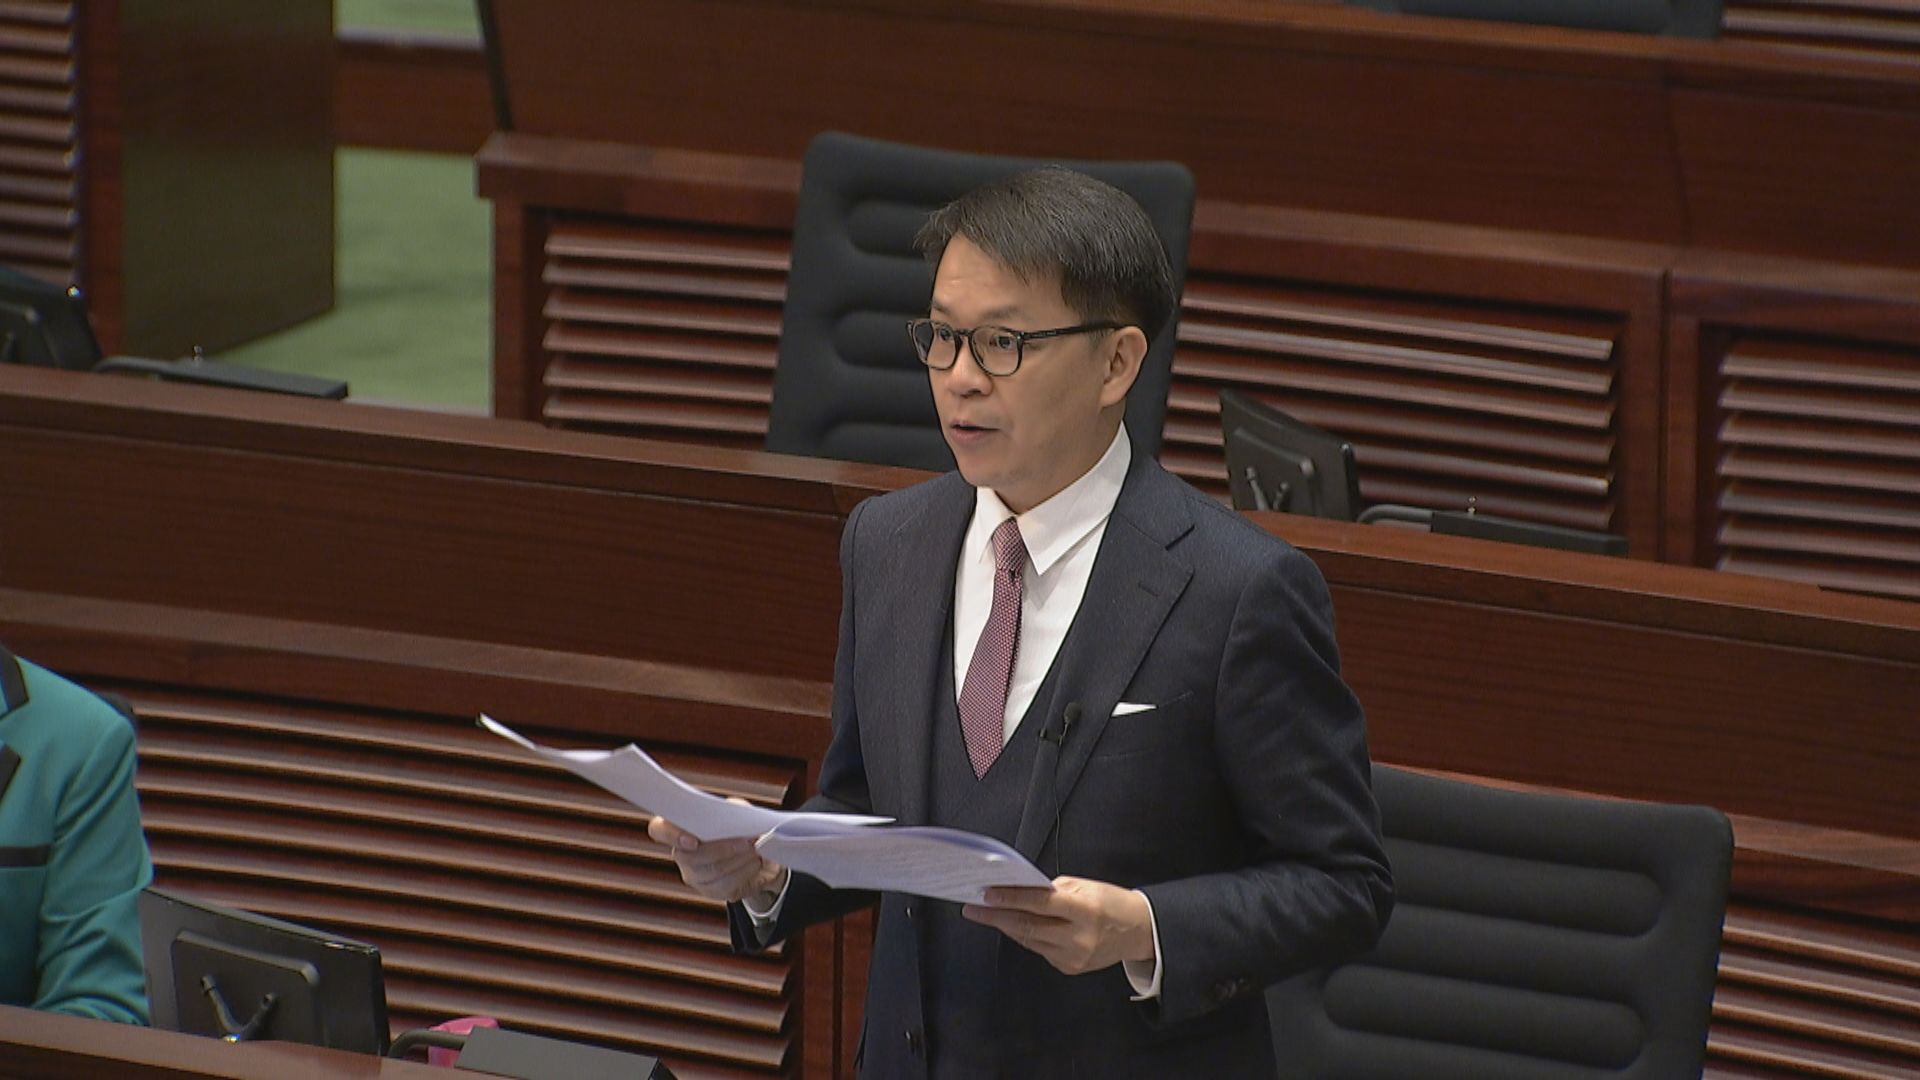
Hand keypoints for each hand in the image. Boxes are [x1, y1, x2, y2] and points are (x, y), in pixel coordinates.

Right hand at [647, 806, 788, 908]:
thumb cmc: (740, 826)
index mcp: (679, 827)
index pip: (658, 830)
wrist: (760, 852)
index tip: (693, 840)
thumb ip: (733, 809)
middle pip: (689, 857)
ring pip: (711, 872)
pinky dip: (745, 871)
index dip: (671, 835)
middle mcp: (681, 853)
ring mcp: (694, 875)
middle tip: (747, 840)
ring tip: (754, 848)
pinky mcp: (712, 891)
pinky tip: (755, 862)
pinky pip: (725, 885)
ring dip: (738, 859)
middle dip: (721, 848)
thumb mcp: (737, 810)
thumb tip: (737, 818)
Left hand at [961, 876, 1154, 974]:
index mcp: (1085, 910)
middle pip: (1028, 926)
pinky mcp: (1070, 968)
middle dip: (995, 916)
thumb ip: (1053, 890)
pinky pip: (1039, 950)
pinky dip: (1026, 936)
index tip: (986, 894)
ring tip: (987, 913)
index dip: (1010, 898)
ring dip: (1006, 926)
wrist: (1138, 932)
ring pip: (1029, 940)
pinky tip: (1015, 925)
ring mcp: (1074, 957)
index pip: (1040, 903)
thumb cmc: (1111, 902)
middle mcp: (1079, 937)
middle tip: (972, 908)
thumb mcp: (1086, 886)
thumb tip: (1020, 892)